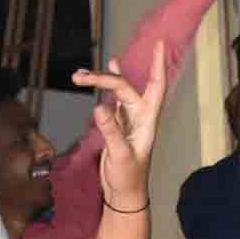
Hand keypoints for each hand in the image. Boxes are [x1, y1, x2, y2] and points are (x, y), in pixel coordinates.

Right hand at [72, 46, 170, 212]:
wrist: (124, 194)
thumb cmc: (128, 178)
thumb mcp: (120, 155)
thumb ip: (111, 131)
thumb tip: (99, 107)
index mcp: (147, 121)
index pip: (156, 87)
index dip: (157, 65)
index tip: (159, 44)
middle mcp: (140, 116)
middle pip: (125, 88)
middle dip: (104, 79)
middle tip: (79, 77)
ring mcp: (129, 120)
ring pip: (117, 92)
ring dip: (101, 82)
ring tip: (81, 75)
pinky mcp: (117, 126)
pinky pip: (113, 100)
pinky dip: (107, 87)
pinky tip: (107, 72)